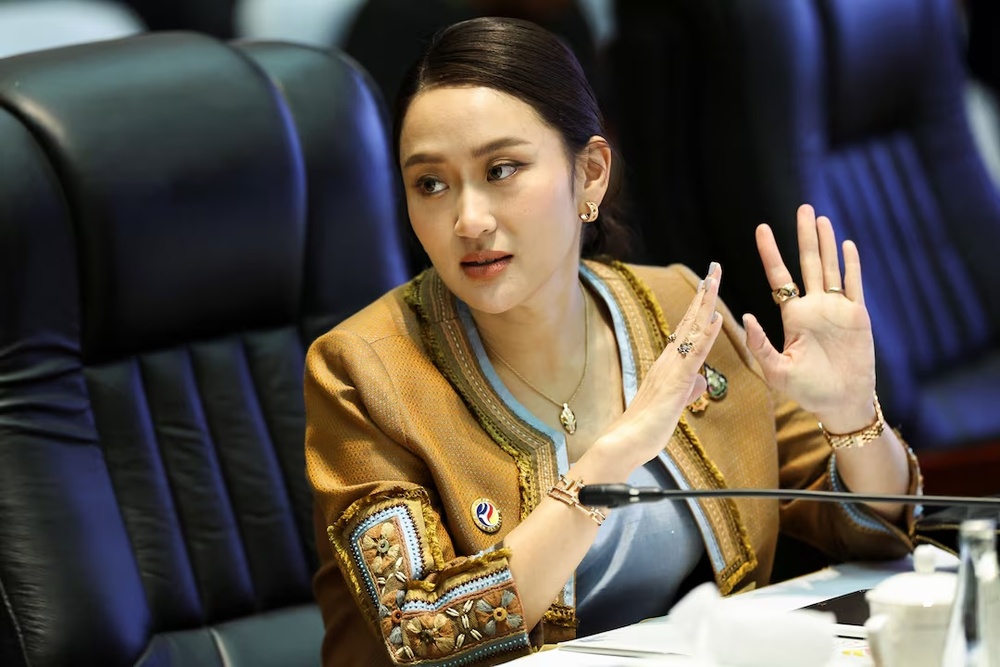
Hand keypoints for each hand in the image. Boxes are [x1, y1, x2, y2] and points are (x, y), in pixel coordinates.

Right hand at [596, 264, 724, 475]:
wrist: (625, 441)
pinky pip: (695, 354)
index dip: (699, 306)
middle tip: (715, 267)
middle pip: (690, 320)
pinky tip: (716, 318)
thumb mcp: (674, 405)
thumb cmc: (646, 427)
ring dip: (705, 303)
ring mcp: (671, 368)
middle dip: (704, 293)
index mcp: (669, 364)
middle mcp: (669, 360)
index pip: (688, 329)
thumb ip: (688, 389)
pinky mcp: (676, 382)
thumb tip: (701, 380)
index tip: (709, 283)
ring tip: (715, 279)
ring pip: (692, 330)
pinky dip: (706, 334)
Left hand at [743, 205, 876, 430]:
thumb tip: (747, 317)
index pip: (778, 277)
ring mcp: (836, 309)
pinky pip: (854, 285)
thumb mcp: (776, 371)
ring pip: (831, 268)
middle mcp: (813, 307)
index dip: (770, 253)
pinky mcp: (858, 315)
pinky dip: (851, 265)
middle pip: (807, 263)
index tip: (761, 228)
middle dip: (804, 236)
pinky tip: (847, 245)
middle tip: (802, 207)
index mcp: (792, 316)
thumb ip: (760, 346)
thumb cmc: (807, 391)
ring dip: (827, 243)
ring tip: (821, 218)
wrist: (841, 402)